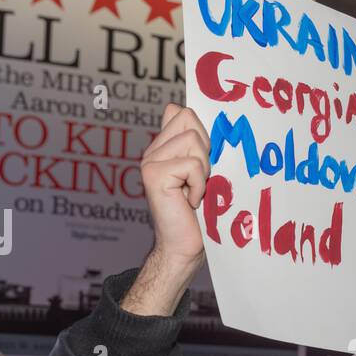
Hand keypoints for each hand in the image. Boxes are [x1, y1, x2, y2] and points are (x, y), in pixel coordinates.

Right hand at [122, 104, 211, 316]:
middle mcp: (153, 152)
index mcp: (163, 148)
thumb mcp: (203, 172)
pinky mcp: (154, 174)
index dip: (202, 135)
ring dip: (204, 170)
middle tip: (199, 179)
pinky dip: (199, 185)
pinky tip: (190, 201)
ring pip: (193, 141)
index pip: (182, 113)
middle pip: (189, 120)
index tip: (202, 164)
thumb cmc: (198, 213)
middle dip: (205, 150)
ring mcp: (150, 161)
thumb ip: (195, 144)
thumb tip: (178, 108)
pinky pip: (192, 165)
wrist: (184, 247)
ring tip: (194, 191)